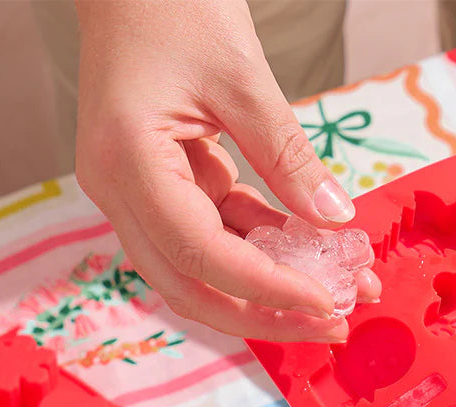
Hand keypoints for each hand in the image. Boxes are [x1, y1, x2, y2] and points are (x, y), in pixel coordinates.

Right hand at [74, 0, 378, 341]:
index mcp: (127, 162)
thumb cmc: (174, 4)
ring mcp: (135, 195)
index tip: (326, 302)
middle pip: (189, 287)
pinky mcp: (159, 190)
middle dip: (264, 315)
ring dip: (266, 291)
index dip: (266, 288)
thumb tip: (335, 221)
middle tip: (333, 326)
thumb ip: (288, 156)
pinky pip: (210, 237)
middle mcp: (119, 192)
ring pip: (199, 273)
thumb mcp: (242, 77)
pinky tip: (308, 255)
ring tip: (335, 295)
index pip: (200, 253)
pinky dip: (258, 250)